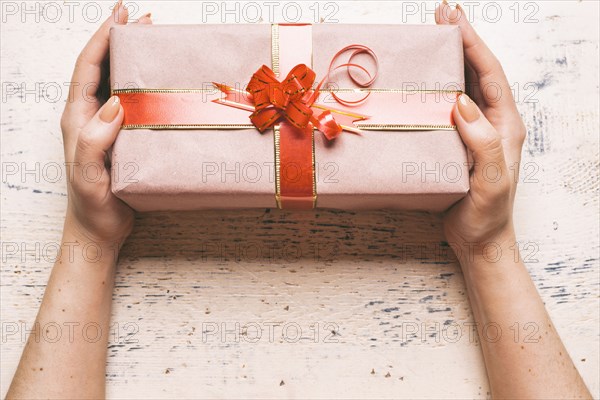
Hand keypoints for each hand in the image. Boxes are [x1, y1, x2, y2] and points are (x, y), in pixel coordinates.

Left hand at [60, 2, 151, 244]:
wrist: (98, 230)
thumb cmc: (92, 207)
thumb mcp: (88, 176)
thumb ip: (93, 140)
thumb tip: (114, 104)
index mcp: (78, 119)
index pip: (88, 68)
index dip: (102, 39)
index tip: (120, 15)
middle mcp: (90, 116)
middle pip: (102, 66)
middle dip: (120, 38)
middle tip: (144, 19)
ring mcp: (106, 126)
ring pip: (117, 81)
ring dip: (133, 57)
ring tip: (152, 38)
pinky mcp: (121, 136)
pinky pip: (132, 102)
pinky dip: (144, 84)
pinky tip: (159, 81)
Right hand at [436, 2, 526, 256]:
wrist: (479, 239)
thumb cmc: (487, 214)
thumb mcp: (492, 181)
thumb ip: (484, 142)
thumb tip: (462, 102)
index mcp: (505, 125)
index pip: (490, 74)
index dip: (472, 44)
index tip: (453, 19)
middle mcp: (491, 122)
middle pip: (477, 71)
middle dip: (460, 39)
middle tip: (441, 13)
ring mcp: (473, 131)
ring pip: (462, 84)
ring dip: (448, 58)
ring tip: (432, 34)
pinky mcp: (456, 141)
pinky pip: (446, 106)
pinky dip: (435, 86)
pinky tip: (422, 79)